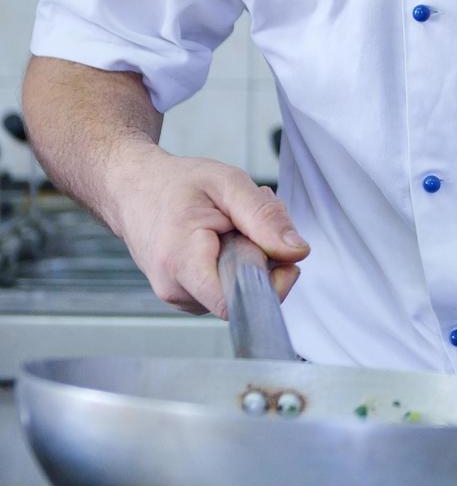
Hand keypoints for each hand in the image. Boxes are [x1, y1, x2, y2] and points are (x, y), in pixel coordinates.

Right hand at [110, 146, 307, 317]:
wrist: (131, 189)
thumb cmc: (173, 184)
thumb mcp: (226, 183)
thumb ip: (264, 217)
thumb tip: (297, 251)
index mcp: (182, 263)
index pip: (236, 302)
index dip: (269, 283)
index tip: (279, 253)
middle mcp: (176, 290)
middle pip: (244, 294)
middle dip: (262, 258)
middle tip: (246, 220)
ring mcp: (179, 298)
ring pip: (238, 291)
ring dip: (250, 258)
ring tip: (230, 225)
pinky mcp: (186, 297)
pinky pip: (227, 288)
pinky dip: (236, 263)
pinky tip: (222, 238)